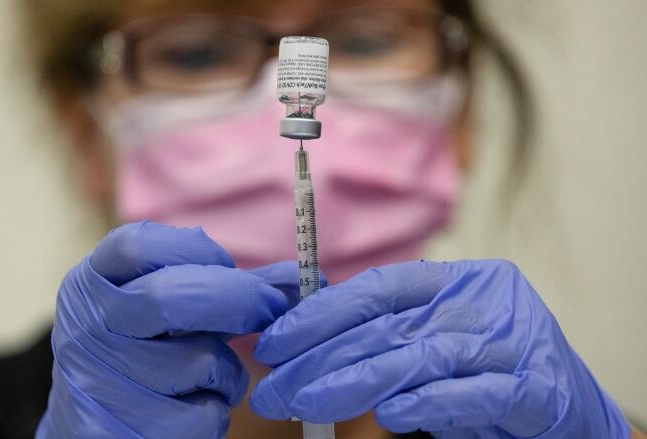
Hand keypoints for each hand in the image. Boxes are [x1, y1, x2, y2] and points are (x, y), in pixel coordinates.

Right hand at [36, 221, 299, 437]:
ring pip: (199, 362)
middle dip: (238, 301)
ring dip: (228, 371)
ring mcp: (94, 380)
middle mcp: (85, 326)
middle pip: (170, 296)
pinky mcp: (114, 430)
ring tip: (212, 374)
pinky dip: (215, 412)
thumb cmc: (147, 350)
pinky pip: (200, 415)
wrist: (97, 418)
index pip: (139, 245)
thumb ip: (229, 283)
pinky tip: (194, 406)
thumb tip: (303, 278)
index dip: (198, 252)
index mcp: (91, 282)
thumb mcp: (171, 306)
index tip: (229, 267)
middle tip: (267, 311)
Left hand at [250, 259, 630, 437]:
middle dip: (319, 358)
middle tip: (275, 389)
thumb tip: (302, 349)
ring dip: (355, 382)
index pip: (376, 288)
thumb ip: (386, 337)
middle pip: (386, 326)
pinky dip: (428, 402)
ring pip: (420, 356)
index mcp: (454, 281)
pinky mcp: (536, 387)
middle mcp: (481, 301)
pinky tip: (390, 416)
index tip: (274, 342)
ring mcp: (510, 341)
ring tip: (308, 403)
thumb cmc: (487, 369)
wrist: (571, 407)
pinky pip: (473, 392)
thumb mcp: (433, 340)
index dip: (320, 313)